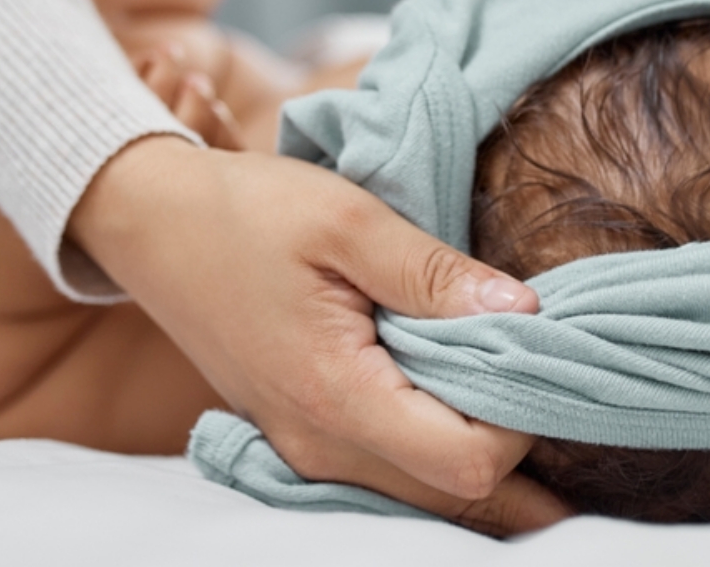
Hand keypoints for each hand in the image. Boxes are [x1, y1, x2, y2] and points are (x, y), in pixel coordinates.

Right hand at [68, 136, 568, 534]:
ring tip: (519, 390)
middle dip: (516, 450)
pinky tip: (459, 399)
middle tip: (555, 384)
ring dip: (479, 451)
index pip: (469, 462)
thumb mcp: (346, 221)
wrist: (154, 223)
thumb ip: (435, 274)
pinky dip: (435, 446)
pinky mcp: (299, 428)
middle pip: (453, 497)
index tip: (540, 350)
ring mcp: (304, 445)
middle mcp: (319, 444)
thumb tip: (525, 312)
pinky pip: (386, 468)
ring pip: (421, 490)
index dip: (523, 418)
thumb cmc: (246, 212)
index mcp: (336, 396)